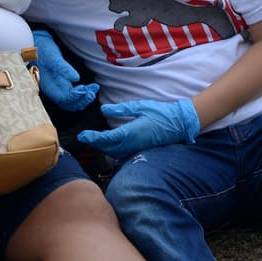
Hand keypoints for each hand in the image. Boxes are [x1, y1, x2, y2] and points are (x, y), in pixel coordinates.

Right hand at [32, 30, 98, 110]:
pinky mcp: (63, 83)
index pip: (63, 98)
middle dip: (82, 100)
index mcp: (49, 86)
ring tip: (94, 88)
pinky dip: (83, 93)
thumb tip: (76, 78)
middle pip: (69, 104)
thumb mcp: (52, 57)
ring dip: (84, 98)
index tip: (84, 88)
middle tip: (92, 92)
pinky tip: (90, 87)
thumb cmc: (42, 50)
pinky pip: (74, 94)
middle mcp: (54, 90)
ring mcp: (58, 87)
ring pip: (72, 101)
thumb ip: (63, 68)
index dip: (74, 96)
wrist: (37, 43)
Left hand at [77, 98, 198, 159]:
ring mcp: (136, 149)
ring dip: (103, 148)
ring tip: (94, 140)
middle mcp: (132, 144)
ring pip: (114, 153)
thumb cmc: (161, 113)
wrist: (179, 124)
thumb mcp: (140, 106)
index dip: (93, 138)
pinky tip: (110, 145)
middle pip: (108, 148)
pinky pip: (122, 154)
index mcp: (131, 132)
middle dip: (95, 143)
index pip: (107, 138)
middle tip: (84, 137)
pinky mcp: (140, 150)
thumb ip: (121, 109)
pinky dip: (112, 150)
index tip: (83, 135)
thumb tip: (104, 109)